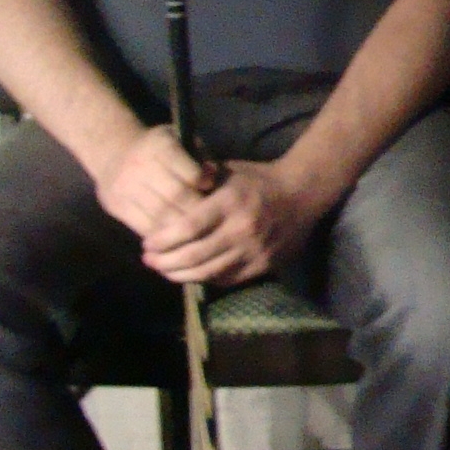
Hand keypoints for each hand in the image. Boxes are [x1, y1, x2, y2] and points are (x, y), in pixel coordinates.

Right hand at [95, 125, 219, 245]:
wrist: (114, 153)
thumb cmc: (161, 149)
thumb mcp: (182, 140)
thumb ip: (201, 156)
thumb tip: (213, 176)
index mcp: (161, 146)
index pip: (190, 175)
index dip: (204, 184)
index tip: (209, 187)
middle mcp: (140, 165)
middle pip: (176, 197)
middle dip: (195, 208)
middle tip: (207, 214)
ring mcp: (125, 187)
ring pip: (160, 216)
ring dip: (181, 225)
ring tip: (194, 227)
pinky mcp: (116, 206)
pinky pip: (144, 227)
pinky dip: (162, 233)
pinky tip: (173, 233)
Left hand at [138, 158, 328, 286]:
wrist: (303, 194)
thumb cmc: (259, 180)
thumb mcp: (229, 170)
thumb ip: (199, 179)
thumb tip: (168, 186)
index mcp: (230, 203)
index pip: (187, 228)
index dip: (162, 240)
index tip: (146, 244)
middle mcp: (241, 229)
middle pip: (193, 255)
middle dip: (164, 262)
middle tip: (148, 261)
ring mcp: (254, 250)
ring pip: (207, 273)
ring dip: (180, 275)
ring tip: (165, 271)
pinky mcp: (264, 265)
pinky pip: (227, 279)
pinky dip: (205, 279)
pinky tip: (192, 274)